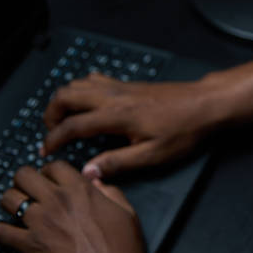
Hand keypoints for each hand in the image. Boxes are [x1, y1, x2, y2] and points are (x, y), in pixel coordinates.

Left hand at [0, 161, 148, 252]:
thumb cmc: (121, 248)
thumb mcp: (126, 212)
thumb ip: (111, 192)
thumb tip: (98, 184)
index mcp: (80, 190)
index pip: (54, 166)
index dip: (50, 171)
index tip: (50, 178)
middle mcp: (57, 201)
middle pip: (24, 175)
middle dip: (25, 180)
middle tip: (29, 189)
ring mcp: (40, 222)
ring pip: (9, 199)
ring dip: (11, 201)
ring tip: (17, 208)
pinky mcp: (29, 244)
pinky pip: (0, 232)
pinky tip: (5, 232)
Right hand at [41, 73, 218, 178]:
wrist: (206, 103)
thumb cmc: (185, 130)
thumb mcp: (154, 155)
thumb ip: (118, 163)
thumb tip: (89, 172)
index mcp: (117, 115)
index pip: (72, 125)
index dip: (54, 139)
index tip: (47, 151)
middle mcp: (114, 96)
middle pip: (66, 95)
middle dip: (51, 113)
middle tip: (51, 132)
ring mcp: (122, 86)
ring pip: (78, 83)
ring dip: (64, 99)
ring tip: (65, 119)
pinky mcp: (130, 84)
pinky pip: (96, 79)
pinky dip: (82, 89)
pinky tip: (88, 102)